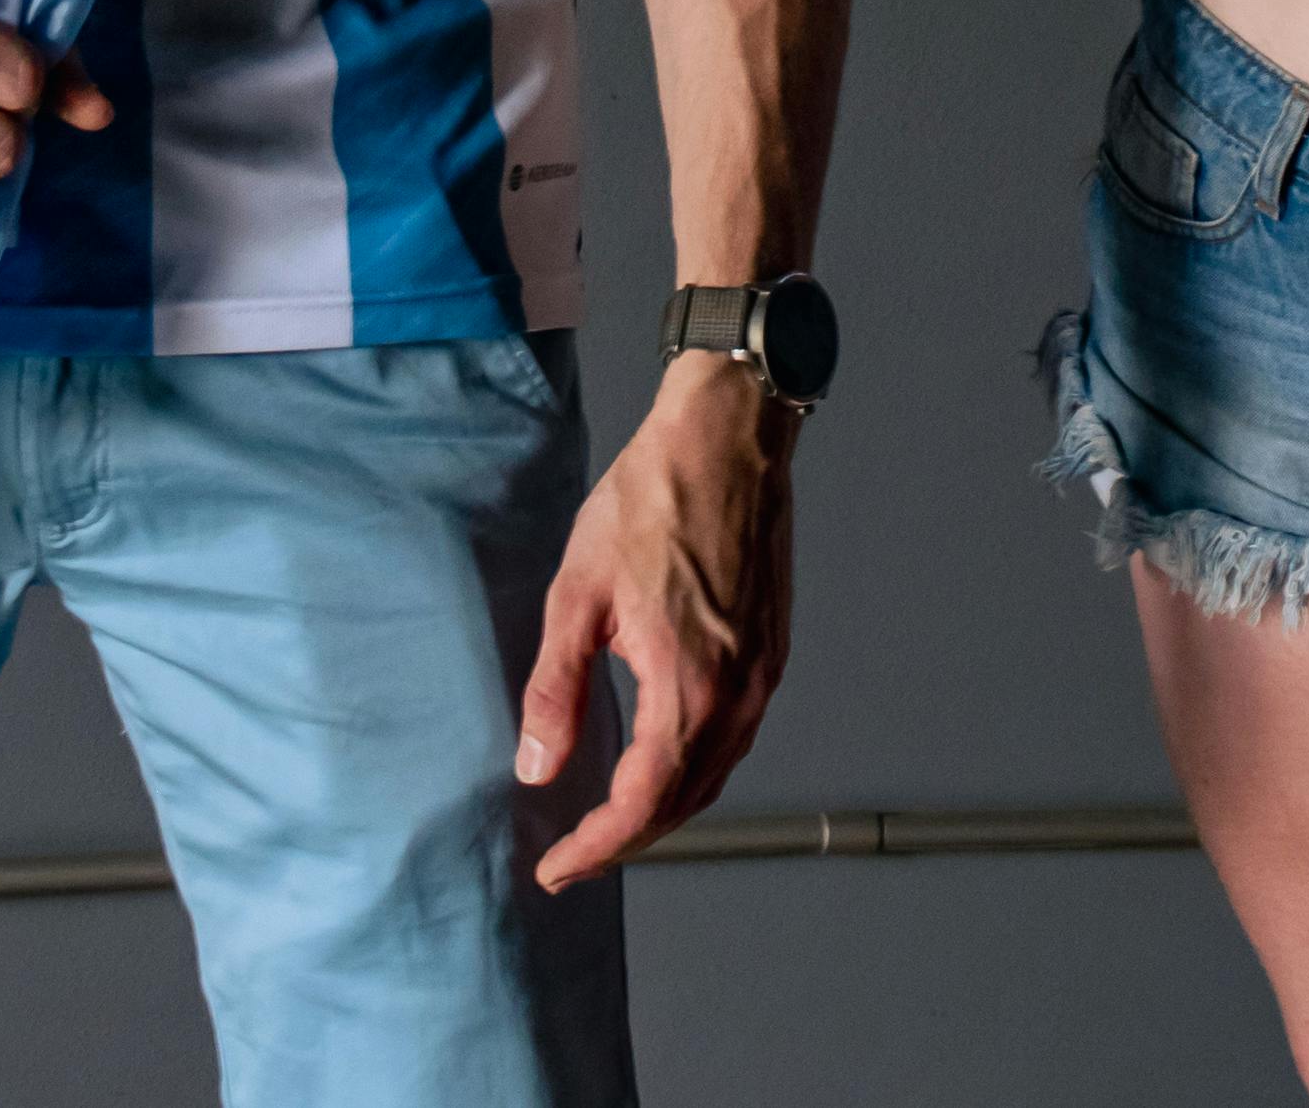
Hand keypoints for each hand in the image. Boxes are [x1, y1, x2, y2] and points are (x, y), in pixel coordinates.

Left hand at [515, 354, 795, 885]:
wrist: (728, 439)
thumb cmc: (652, 500)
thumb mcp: (578, 593)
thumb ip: (557, 689)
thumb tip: (536, 768)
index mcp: (688, 686)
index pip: (642, 803)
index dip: (596, 847)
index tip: (556, 869)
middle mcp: (737, 693)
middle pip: (684, 803)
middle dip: (628, 839)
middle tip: (575, 856)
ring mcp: (762, 675)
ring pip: (715, 775)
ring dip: (664, 810)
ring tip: (611, 821)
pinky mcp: (772, 653)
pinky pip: (734, 739)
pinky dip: (696, 770)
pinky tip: (662, 762)